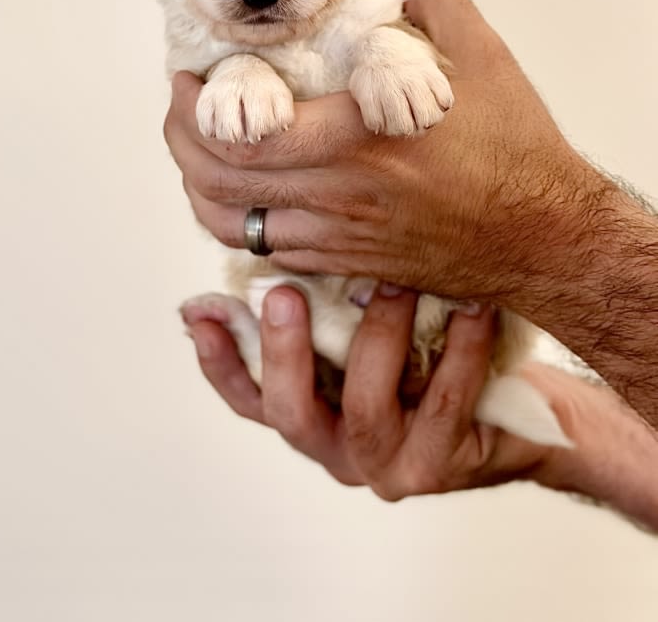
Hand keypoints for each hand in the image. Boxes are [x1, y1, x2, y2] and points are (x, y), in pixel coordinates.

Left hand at [164, 0, 604, 307]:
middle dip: (181, 143)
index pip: (240, 136)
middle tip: (181, 110)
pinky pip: (271, 252)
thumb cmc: (516, 152)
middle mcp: (336, 198)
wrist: (545, 239)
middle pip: (220, 185)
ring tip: (200, 153)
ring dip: (202, 189)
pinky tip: (251, 193)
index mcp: (356, 141)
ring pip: (234, 227)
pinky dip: (244, 222)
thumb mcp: (482, 54)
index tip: (187, 80)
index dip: (193, 110)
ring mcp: (338, 239)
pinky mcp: (349, 265)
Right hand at [183, 286, 550, 497]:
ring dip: (376, 338)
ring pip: (365, 408)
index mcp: (313, 416)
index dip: (218, 360)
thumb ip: (327, 311)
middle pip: (290, 414)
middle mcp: (340, 450)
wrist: (525, 418)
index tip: (197, 313)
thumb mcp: (372, 332)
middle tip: (283, 295)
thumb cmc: (435, 359)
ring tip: (391, 283)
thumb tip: (274, 256)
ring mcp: (388, 466)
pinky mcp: (441, 466)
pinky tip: (470, 306)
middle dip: (282, 351)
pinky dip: (458, 350)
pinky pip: (444, 403)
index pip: (248, 397)